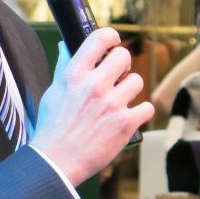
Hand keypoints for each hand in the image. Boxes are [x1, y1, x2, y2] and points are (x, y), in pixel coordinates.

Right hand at [32, 27, 152, 185]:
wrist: (56, 162)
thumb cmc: (52, 127)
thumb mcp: (53, 91)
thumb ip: (64, 67)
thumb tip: (65, 46)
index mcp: (75, 74)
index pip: (99, 38)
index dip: (110, 36)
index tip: (113, 41)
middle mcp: (94, 85)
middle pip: (124, 56)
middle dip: (122, 65)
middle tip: (116, 76)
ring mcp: (112, 104)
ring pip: (137, 81)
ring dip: (130, 89)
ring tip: (120, 99)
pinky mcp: (125, 124)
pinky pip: (147, 107)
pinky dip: (140, 113)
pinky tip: (128, 117)